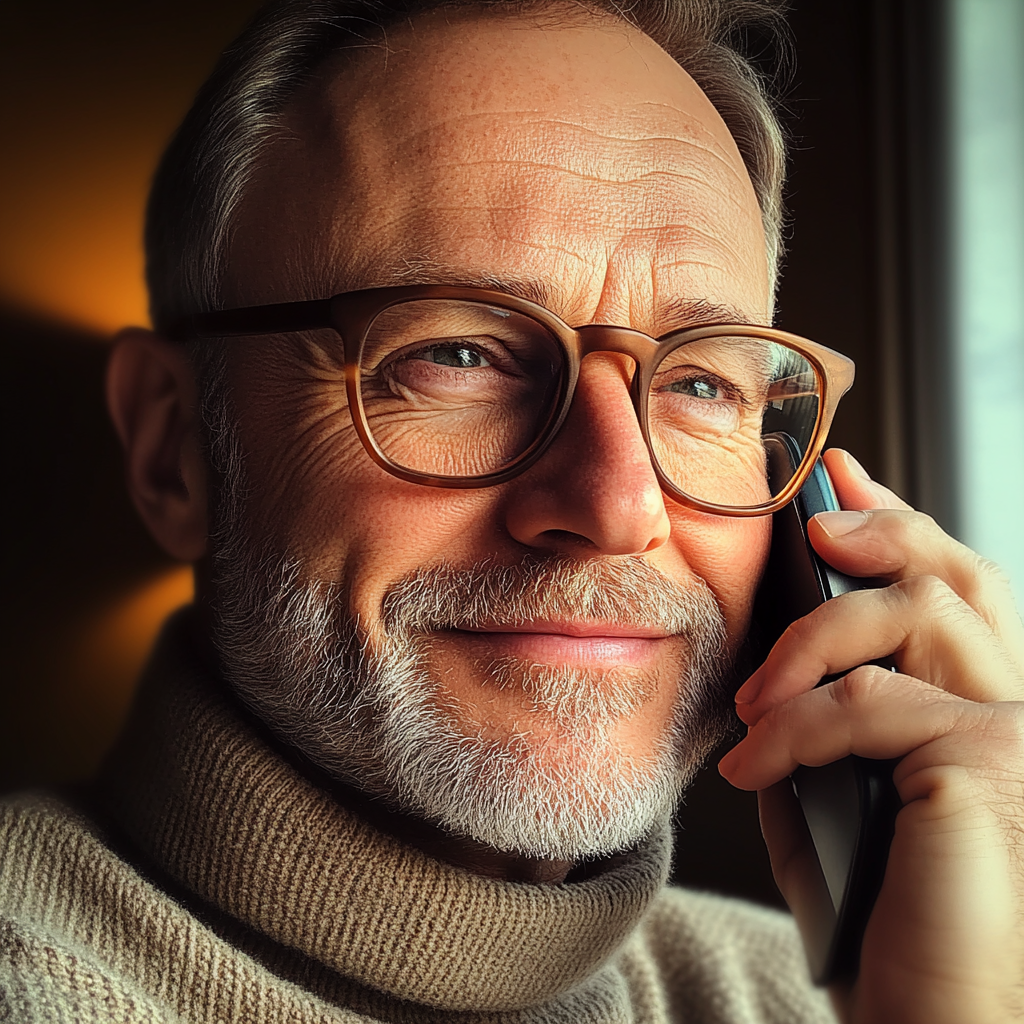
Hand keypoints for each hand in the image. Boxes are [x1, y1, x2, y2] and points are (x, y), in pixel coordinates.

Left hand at [718, 448, 1023, 1023]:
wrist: (931, 1023)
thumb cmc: (887, 925)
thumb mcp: (838, 799)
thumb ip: (824, 727)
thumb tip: (779, 666)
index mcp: (988, 712)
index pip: (958, 591)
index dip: (902, 524)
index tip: (843, 484)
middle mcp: (1023, 711)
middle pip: (958, 575)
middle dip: (877, 531)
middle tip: (810, 527)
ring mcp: (1020, 734)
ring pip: (912, 615)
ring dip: (811, 641)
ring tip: (754, 701)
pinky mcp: (993, 766)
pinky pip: (869, 702)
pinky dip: (796, 726)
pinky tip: (754, 765)